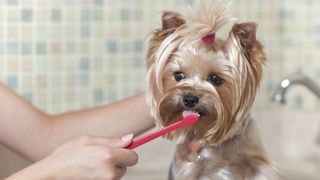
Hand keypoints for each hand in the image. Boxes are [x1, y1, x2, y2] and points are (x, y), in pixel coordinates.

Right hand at [7, 134, 136, 179]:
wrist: (50, 176)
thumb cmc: (66, 156)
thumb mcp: (87, 140)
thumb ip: (112, 140)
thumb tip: (130, 138)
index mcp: (108, 156)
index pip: (133, 157)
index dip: (128, 152)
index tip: (121, 150)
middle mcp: (110, 172)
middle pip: (126, 166)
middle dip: (118, 161)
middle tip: (100, 157)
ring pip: (117, 174)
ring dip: (110, 170)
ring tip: (92, 165)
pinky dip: (104, 177)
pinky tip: (90, 173)